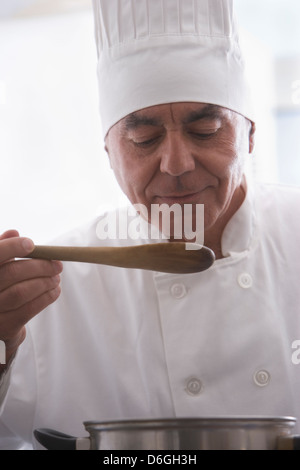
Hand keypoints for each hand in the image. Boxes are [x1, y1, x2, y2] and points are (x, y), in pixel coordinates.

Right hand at [0, 230, 62, 366]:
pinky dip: (45, 298)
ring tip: (57, 278)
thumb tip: (14, 233)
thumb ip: (2, 249)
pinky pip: (28, 310)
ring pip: (21, 293)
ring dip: (45, 282)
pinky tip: (54, 291)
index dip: (12, 248)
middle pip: (11, 274)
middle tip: (57, 264)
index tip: (31, 244)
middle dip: (39, 266)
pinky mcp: (4, 327)